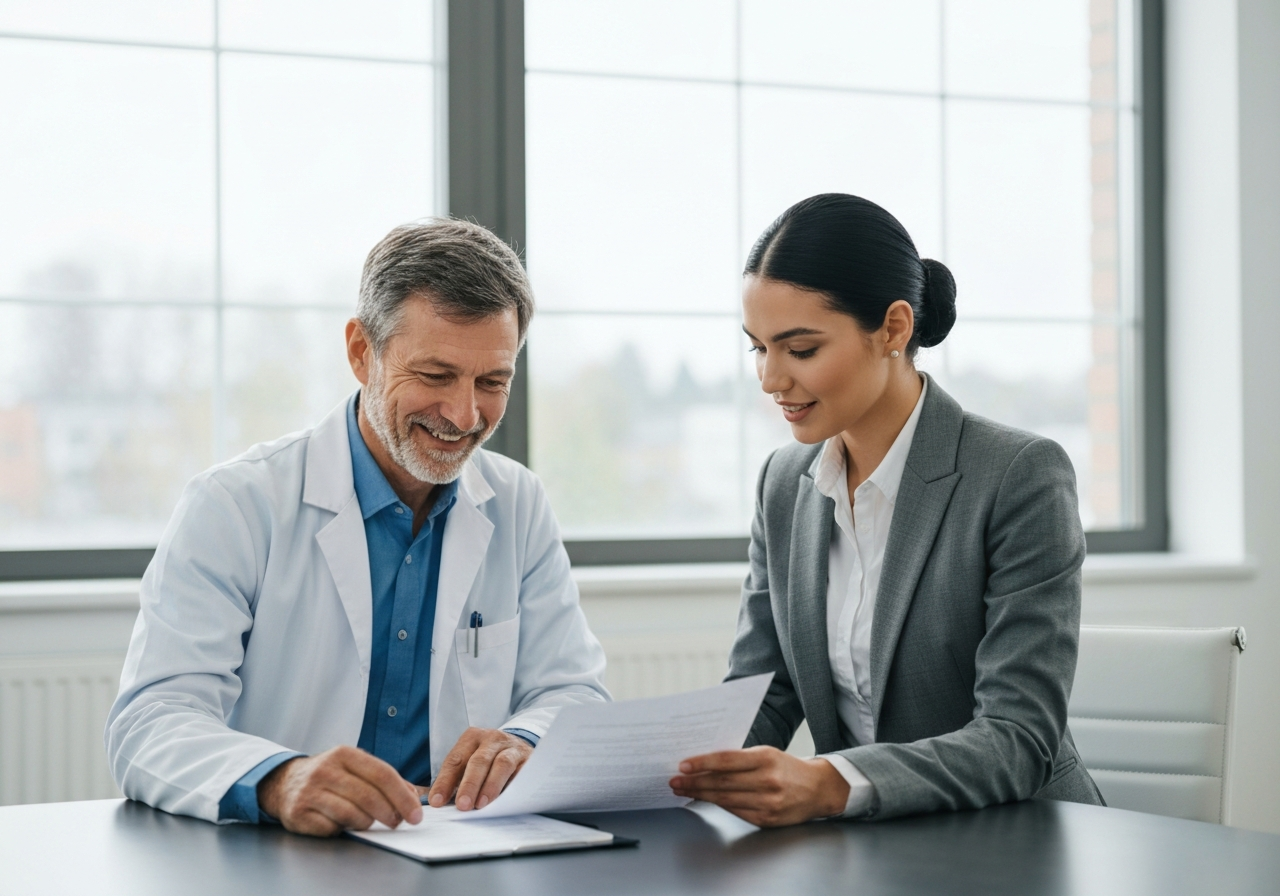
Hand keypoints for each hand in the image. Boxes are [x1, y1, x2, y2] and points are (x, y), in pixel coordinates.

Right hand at [257, 745, 422, 836]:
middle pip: (369, 796)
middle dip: (390, 814)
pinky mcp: (298, 814)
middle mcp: (325, 770)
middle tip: (397, 823)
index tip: (415, 814)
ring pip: (352, 814)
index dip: (402, 797)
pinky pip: (332, 828)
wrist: (284, 783)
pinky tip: (343, 824)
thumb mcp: (354, 767)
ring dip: (367, 823)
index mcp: (344, 754)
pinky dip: (344, 829)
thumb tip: (412, 797)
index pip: (382, 774)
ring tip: (369, 822)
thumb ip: (384, 779)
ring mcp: (309, 792)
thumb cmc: (329, 777)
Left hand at [426, 727, 533, 810]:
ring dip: (490, 785)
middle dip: (468, 784)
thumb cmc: (488, 760)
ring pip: (501, 764)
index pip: (455, 760)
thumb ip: (452, 779)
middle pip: (478, 761)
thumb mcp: (469, 762)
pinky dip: (514, 784)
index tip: (437, 802)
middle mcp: (492, 738)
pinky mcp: (529, 758)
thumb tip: (428, 800)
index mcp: (471, 738)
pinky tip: (507, 798)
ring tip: (482, 804)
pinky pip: (522, 771)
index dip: (444, 782)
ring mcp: (512, 747)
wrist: (520, 748)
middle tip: (462, 805)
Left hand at [668, 746, 850, 826]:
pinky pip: (736, 812)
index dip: (702, 763)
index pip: (726, 760)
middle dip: (694, 782)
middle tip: (675, 781)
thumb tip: (705, 762)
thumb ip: (740, 758)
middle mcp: (767, 781)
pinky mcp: (767, 820)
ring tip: (684, 791)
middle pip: (722, 782)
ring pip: (725, 799)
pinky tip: (706, 800)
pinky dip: (718, 805)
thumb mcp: (767, 753)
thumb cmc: (787, 767)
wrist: (818, 789)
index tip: (683, 765)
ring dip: (701, 795)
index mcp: (766, 758)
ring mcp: (767, 803)